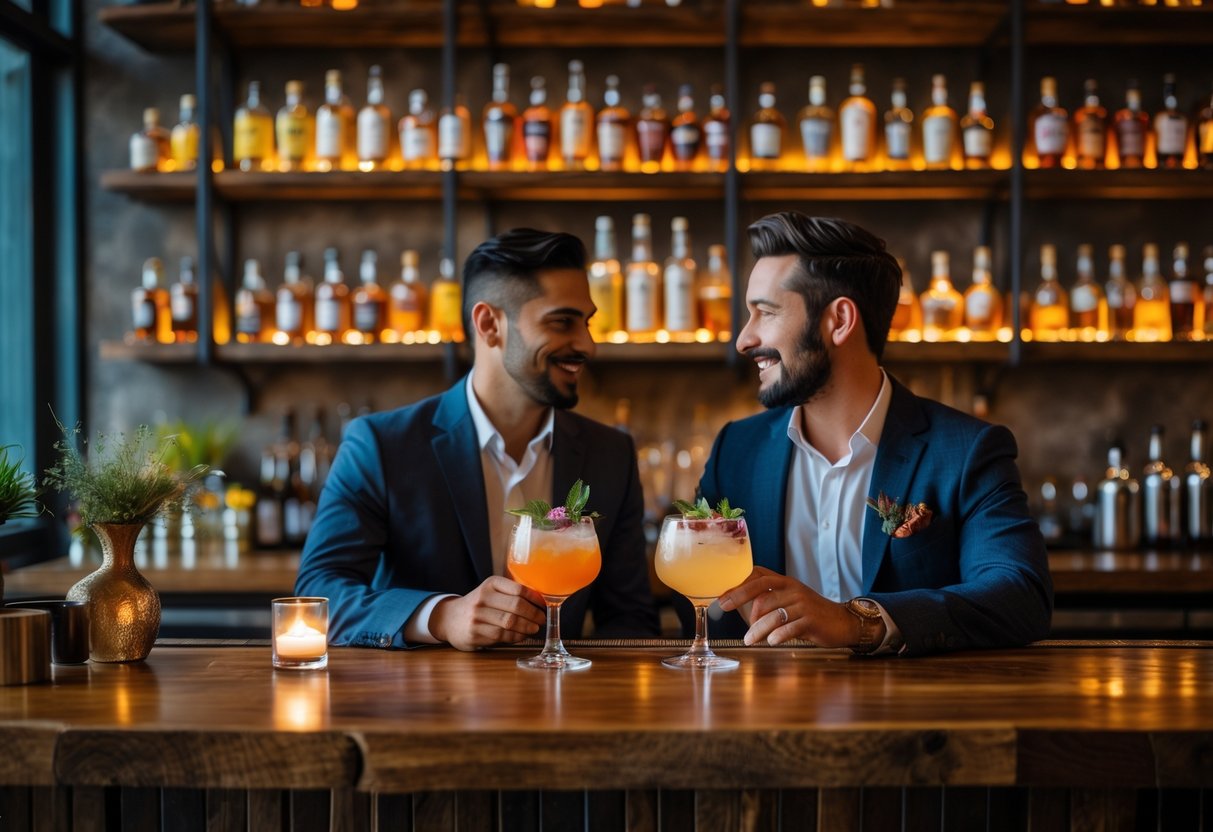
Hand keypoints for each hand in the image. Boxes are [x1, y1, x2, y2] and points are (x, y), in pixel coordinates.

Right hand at [429, 576, 545, 650]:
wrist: (450, 619)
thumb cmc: (480, 605)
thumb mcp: (492, 592)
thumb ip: (511, 594)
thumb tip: (541, 602)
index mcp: (491, 584)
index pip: (519, 589)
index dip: (536, 599)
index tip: (545, 605)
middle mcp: (483, 597)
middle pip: (516, 606)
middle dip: (534, 615)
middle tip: (542, 619)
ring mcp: (477, 616)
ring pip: (510, 623)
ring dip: (527, 628)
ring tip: (534, 629)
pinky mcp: (475, 632)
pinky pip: (502, 635)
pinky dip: (516, 637)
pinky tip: (521, 635)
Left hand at [718, 566, 857, 647]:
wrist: (842, 622)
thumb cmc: (811, 614)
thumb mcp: (790, 601)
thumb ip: (769, 601)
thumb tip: (739, 607)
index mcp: (786, 583)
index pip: (758, 576)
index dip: (739, 586)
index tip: (723, 598)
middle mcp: (793, 590)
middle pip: (762, 594)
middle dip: (740, 601)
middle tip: (726, 610)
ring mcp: (803, 604)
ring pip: (773, 615)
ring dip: (757, 630)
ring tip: (749, 640)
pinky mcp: (811, 620)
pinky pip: (789, 627)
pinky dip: (777, 636)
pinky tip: (772, 642)